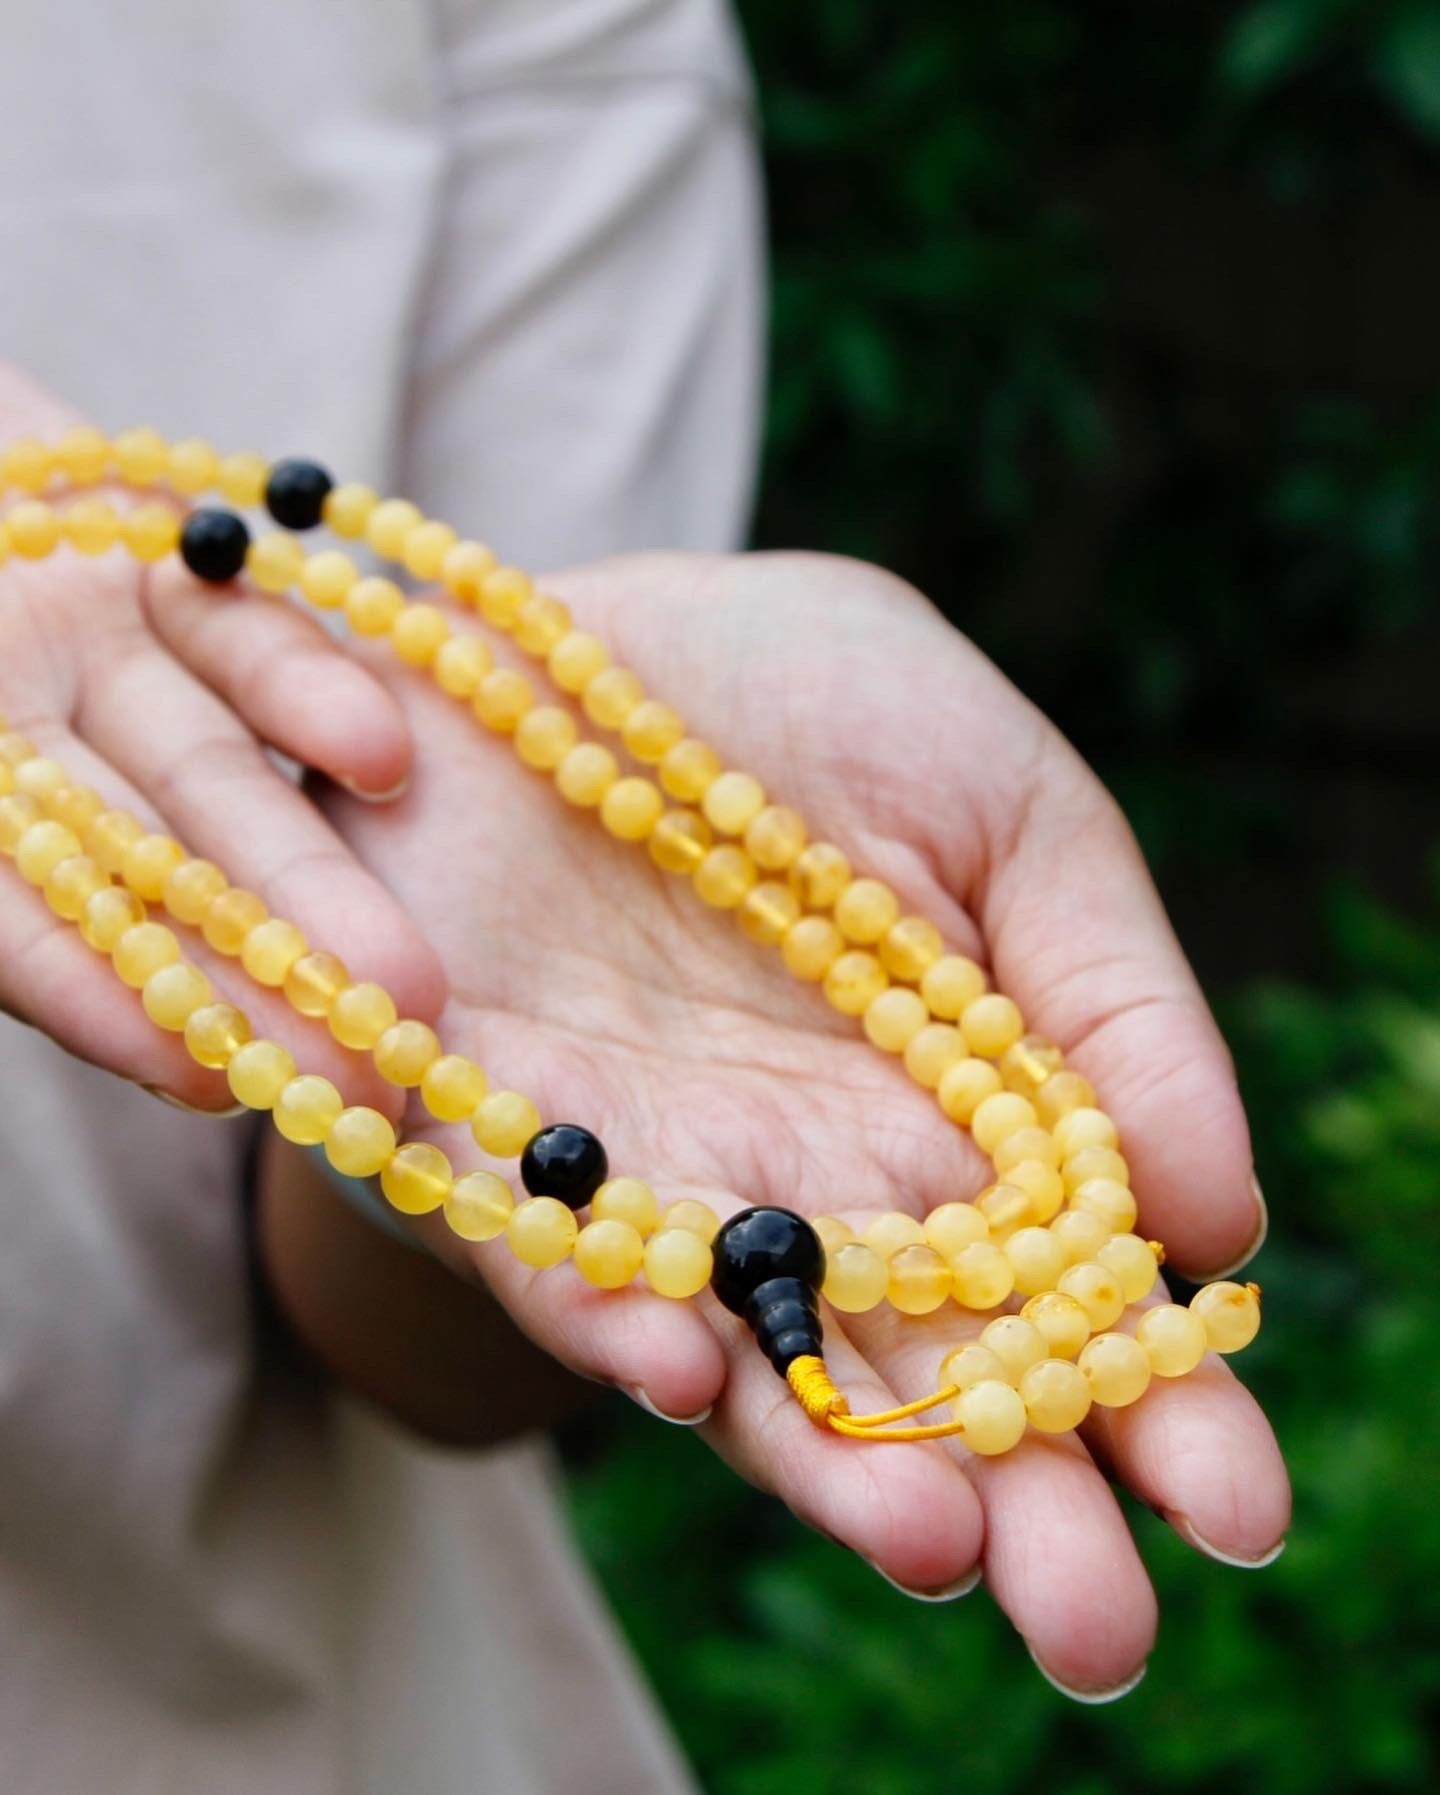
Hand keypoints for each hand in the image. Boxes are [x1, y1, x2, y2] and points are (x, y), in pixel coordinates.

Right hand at [0, 367, 443, 1099]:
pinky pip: (238, 632)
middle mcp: (15, 743)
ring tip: (406, 976)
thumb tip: (14, 915)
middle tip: (372, 1071)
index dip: (105, 1004)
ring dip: (308, 873)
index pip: (17, 929)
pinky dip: (308, 692)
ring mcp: (86, 653)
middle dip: (251, 973)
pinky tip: (385, 758)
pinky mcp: (158, 560)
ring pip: (210, 777)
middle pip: (142, 873)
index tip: (206, 1083)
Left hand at [320, 548, 1288, 1697]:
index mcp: (944, 1123)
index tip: (1229, 1505)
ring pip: (737, 1358)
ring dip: (822, 1461)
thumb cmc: (823, 702)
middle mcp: (800, 1184)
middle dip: (1009, 1506)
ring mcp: (645, 1175)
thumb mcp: (1012, 810)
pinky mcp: (484, 1131)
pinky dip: (599, 1310)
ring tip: (928, 1546)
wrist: (594, 630)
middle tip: (1100, 1628)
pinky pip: (533, 1247)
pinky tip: (684, 1360)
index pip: (1056, 1300)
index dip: (1145, 1403)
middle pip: (909, 1379)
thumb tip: (1223, 1220)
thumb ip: (1115, 1000)